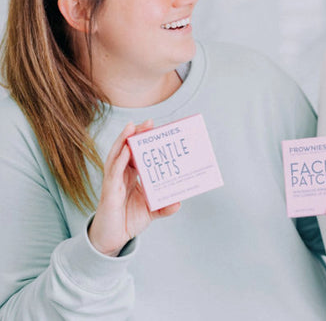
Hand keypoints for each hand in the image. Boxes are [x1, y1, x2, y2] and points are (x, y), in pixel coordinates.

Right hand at [88, 120, 180, 255]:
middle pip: (126, 148)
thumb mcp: (151, 211)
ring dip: (124, 140)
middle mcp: (120, 174)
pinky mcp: (109, 192)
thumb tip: (179, 202)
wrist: (112, 240)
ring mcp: (113, 181)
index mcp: (130, 175)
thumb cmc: (128, 220)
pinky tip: (126, 149)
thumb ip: (165, 207)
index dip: (143, 140)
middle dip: (135, 134)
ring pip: (116, 156)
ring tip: (132, 127)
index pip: (136, 152)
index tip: (154, 127)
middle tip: (149, 122)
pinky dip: (120, 160)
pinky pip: (113, 172)